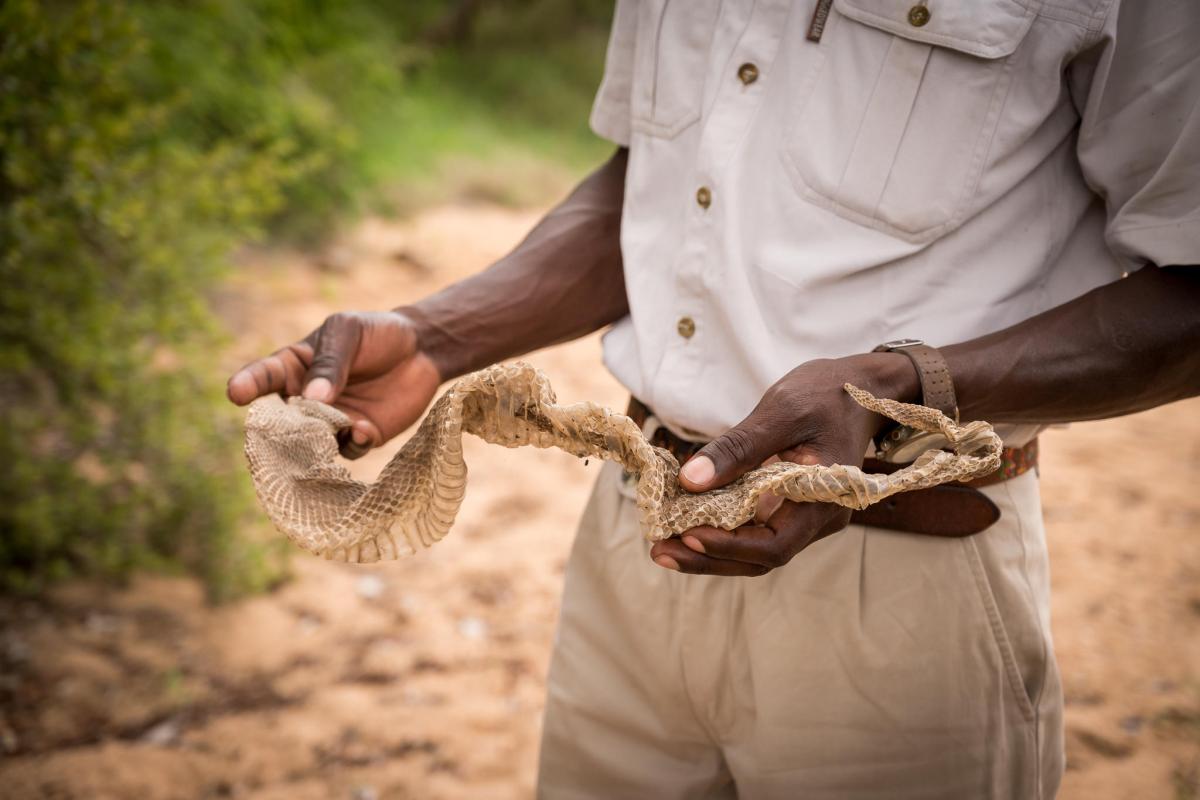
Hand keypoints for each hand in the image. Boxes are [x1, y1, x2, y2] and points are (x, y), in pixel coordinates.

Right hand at [226, 311, 440, 457]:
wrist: (421, 351)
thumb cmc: (376, 334)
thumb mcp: (349, 332)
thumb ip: (331, 362)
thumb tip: (311, 399)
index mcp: (294, 367)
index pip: (265, 376)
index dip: (248, 384)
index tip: (235, 392)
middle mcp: (305, 399)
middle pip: (282, 420)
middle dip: (281, 427)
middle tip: (288, 427)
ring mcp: (331, 422)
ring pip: (311, 443)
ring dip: (317, 443)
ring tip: (332, 429)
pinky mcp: (359, 436)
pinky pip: (347, 451)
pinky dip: (352, 443)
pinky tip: (364, 429)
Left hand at [649, 353, 917, 575]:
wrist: (861, 388)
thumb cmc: (828, 393)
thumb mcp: (781, 411)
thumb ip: (738, 448)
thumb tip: (690, 480)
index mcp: (823, 500)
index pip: (774, 545)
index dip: (728, 547)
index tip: (687, 534)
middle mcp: (817, 519)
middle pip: (759, 557)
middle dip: (707, 558)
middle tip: (659, 550)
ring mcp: (804, 516)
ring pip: (754, 549)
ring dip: (709, 551)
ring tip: (662, 546)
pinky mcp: (790, 506)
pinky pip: (754, 529)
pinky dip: (720, 530)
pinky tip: (685, 522)